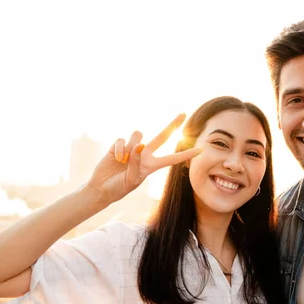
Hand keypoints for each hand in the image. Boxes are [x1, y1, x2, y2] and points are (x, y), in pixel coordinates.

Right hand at [86, 114, 201, 203]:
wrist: (102, 188)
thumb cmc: (119, 188)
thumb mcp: (132, 179)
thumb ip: (137, 163)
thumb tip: (140, 144)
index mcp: (152, 166)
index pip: (173, 158)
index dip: (186, 154)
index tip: (201, 150)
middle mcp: (145, 154)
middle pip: (162, 136)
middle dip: (173, 125)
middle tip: (184, 113)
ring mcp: (133, 148)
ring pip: (138, 136)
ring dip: (131, 147)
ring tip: (123, 161)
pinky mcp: (119, 145)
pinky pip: (123, 140)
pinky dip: (120, 149)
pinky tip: (117, 158)